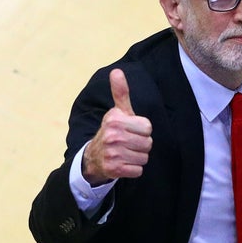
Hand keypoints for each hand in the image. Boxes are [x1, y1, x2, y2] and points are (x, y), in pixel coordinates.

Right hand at [82, 69, 152, 185]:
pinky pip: (138, 171)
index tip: (130, 131)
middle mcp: (111, 135)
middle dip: (141, 145)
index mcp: (114, 119)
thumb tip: (117, 71)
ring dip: (137, 158)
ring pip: (144, 157)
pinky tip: (123, 164)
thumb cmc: (113, 131)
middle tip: (128, 144)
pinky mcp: (113, 169)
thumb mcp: (117, 112)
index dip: (142, 131)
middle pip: (148, 143)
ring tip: (125, 153)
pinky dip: (133, 170)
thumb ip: (120, 92)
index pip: (147, 127)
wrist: (94, 157)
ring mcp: (111, 153)